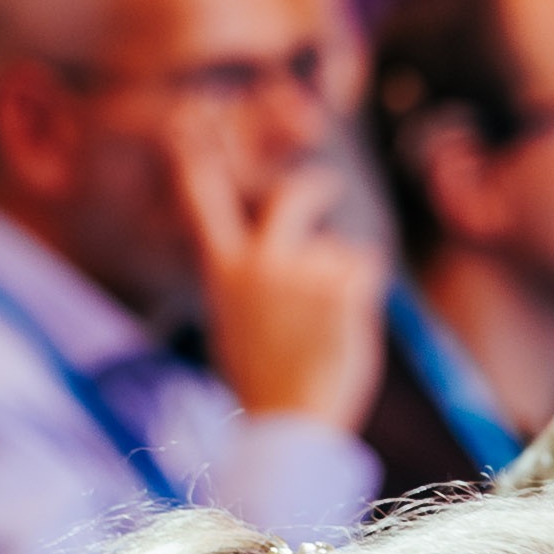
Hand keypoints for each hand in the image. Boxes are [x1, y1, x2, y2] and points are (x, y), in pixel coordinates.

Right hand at [173, 125, 386, 433]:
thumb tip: (256, 256)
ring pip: (338, 252)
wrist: (290, 428)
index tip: (187, 125)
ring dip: (342, 282)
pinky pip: (366, 269)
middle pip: (291, 198)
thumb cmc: (262, 386)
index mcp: (223, 271)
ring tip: (325, 332)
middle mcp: (259, 262)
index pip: (202, 201)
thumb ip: (242, 281)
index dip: (196, 159)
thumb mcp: (231, 325)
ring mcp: (302, 271)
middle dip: (313, 188)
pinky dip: (365, 294)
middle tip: (327, 186)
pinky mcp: (343, 285)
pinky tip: (347, 329)